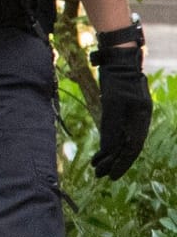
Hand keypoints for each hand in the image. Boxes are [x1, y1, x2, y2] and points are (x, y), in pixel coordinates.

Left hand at [91, 37, 151, 178]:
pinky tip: (101, 151)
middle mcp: (139, 120)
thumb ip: (111, 127)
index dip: (121, 163)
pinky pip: (118, 132)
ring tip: (96, 166)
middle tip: (99, 175)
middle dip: (114, 162)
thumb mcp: (112, 104)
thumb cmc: (116, 80)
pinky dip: (109, 142)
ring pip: (122, 140)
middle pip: (127, 147)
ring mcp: (132, 115)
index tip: (111, 176)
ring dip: (109, 154)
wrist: (119, 60)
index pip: (132, 148)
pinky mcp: (123, 111)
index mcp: (141, 119)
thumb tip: (109, 151)